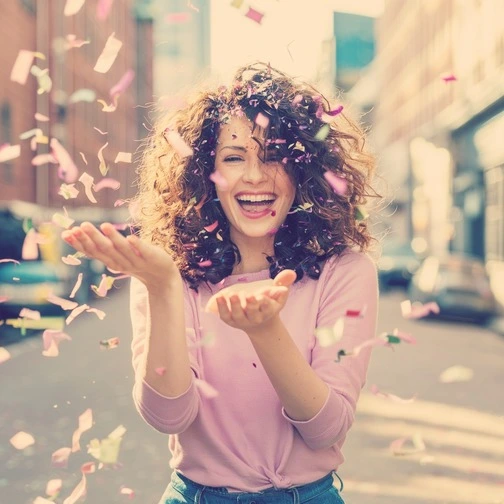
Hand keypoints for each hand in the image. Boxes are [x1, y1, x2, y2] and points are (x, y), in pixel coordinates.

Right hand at [61, 222, 178, 290]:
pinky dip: (137, 245)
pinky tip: (130, 237)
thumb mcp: (115, 254)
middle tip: (81, 226)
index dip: (79, 243)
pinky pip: (143, 251)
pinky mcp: (151, 257)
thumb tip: (76, 231)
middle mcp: (121, 262)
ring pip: (122, 249)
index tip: (67, 233)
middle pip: (104, 249)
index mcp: (110, 261)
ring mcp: (136, 260)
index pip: (92, 252)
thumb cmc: (135, 261)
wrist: (162, 276)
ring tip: (105, 225)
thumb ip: (99, 245)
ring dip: (113, 238)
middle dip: (92, 238)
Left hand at [207, 270, 295, 332]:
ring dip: (234, 306)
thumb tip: (292, 273)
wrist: (260, 324)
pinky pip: (225, 315)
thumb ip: (283, 282)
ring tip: (231, 295)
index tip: (261, 297)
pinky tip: (219, 297)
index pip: (267, 308)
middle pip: (253, 313)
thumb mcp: (278, 294)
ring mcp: (242, 320)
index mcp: (268, 311)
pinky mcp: (230, 320)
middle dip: (250, 305)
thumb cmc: (269, 304)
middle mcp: (255, 318)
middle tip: (247, 295)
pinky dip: (221, 308)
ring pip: (238, 315)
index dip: (264, 303)